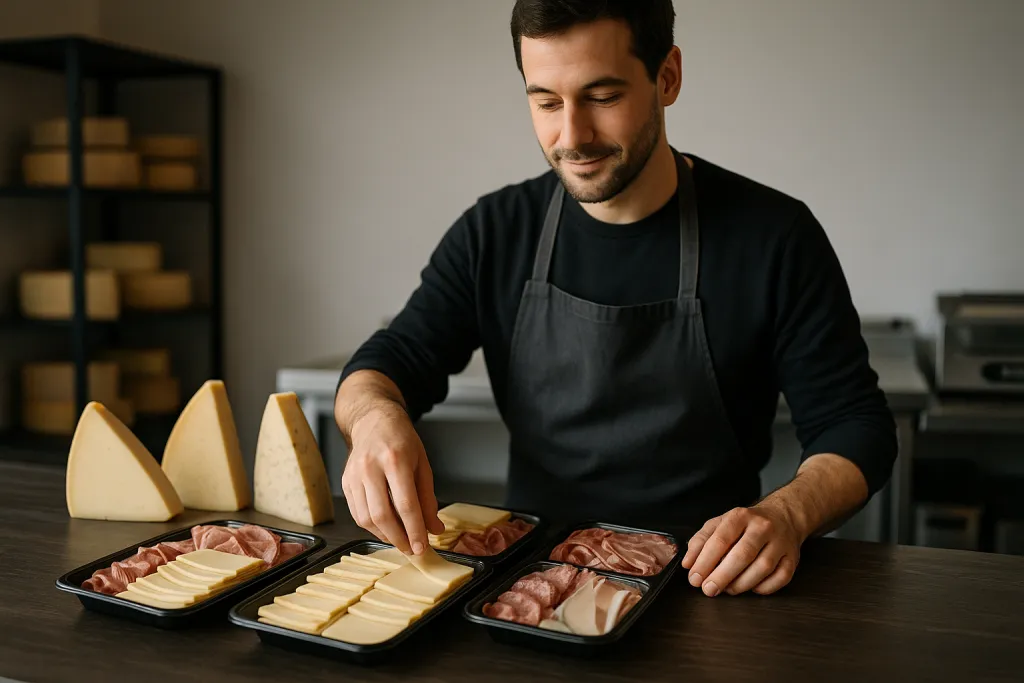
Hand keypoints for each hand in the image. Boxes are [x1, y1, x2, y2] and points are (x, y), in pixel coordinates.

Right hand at [340, 402, 444, 553]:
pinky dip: (372, 526)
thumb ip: (428, 499)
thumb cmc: (402, 440)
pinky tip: (385, 528)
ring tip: (400, 539)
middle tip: (412, 549)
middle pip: (382, 515)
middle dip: (399, 538)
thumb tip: (434, 528)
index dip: (415, 530)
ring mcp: (354, 475)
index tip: (423, 547)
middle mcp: (370, 468)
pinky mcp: (345, 482)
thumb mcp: (423, 464)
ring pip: (366, 518)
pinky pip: (357, 513)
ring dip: (385, 535)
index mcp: (395, 460)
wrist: (374, 421)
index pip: (405, 504)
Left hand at [681, 502, 805, 596]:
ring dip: (741, 584)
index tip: (695, 578)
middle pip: (742, 555)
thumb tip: (688, 564)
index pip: (720, 540)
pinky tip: (751, 588)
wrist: (782, 517)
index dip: (705, 562)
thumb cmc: (746, 524)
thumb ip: (700, 541)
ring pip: (762, 568)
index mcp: (740, 516)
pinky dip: (764, 588)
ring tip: (727, 589)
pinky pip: (780, 578)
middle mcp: (762, 527)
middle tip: (709, 589)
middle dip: (722, 576)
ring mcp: (780, 543)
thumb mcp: (719, 524)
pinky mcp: (792, 558)